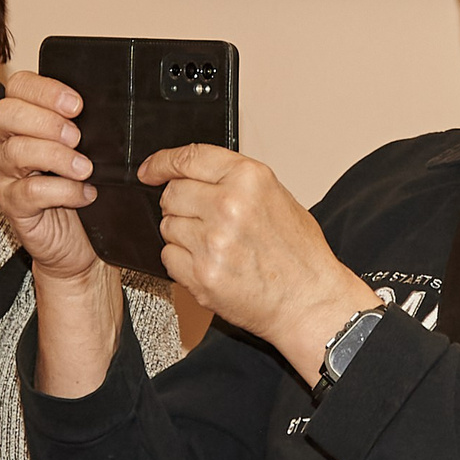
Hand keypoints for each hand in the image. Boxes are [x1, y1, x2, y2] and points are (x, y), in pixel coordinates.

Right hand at [0, 73, 105, 283]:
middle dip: (46, 121)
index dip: (44, 90)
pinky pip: (30, 192)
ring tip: (85, 168)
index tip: (77, 104)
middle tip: (77, 137)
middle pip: (5, 113)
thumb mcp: (83, 150)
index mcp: (22, 120)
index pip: (18, 87)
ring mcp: (5, 175)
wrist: (75, 241)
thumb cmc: (78, 187)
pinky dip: (63, 191)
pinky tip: (85, 194)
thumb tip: (109, 108)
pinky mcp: (13, 205)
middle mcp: (6, 143)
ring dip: (56, 156)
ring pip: (16, 152)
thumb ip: (84, 126)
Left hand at [140, 145, 378, 381]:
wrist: (310, 301)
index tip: (150, 170)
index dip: (161, 163)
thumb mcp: (277, 197)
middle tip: (203, 221)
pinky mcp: (201, 275)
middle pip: (172, 194)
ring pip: (168, 227)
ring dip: (183, 236)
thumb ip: (235, 181)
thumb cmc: (299, 254)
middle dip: (180, 206)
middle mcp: (229, 205)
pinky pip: (168, 258)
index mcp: (249, 179)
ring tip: (216, 247)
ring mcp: (213, 242)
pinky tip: (210, 265)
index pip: (188, 158)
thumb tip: (193, 176)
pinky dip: (182, 262)